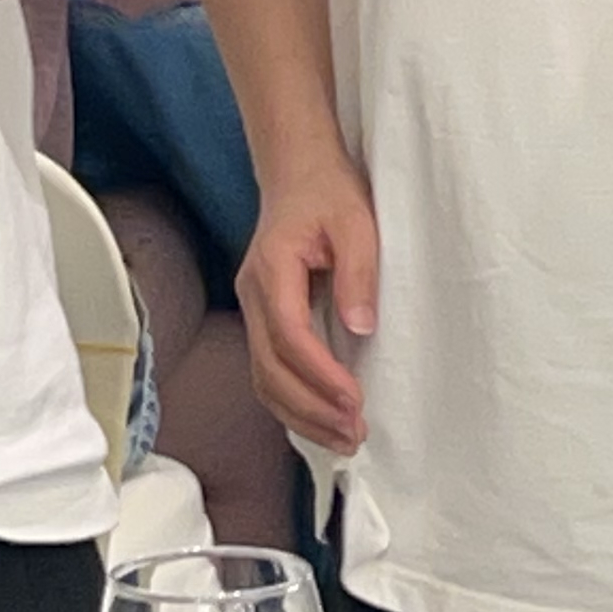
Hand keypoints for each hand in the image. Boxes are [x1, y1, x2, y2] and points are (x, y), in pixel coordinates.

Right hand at [235, 151, 378, 450]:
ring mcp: (252, 309)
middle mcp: (252, 296)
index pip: (289, 336)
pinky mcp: (263, 318)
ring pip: (263, 379)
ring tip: (345, 439)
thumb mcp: (356, 222)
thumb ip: (358, 273)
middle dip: (312, 409)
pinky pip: (268, 371)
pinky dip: (293, 403)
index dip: (321, 376)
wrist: (298, 172)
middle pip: (270, 369)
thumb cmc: (329, 193)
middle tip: (355, 434)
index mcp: (272, 269)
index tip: (356, 401)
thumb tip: (360, 328)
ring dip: (302, 416)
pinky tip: (322, 420)